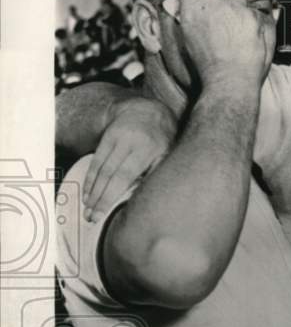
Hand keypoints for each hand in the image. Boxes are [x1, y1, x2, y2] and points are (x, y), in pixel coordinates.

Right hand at [83, 97, 176, 219]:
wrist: (149, 110)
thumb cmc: (162, 140)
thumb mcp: (167, 156)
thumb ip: (155, 175)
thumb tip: (141, 201)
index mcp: (147, 150)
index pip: (124, 176)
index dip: (110, 195)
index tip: (102, 213)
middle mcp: (129, 142)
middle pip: (109, 174)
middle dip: (98, 197)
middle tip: (90, 216)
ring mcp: (117, 138)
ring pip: (101, 168)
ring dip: (92, 189)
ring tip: (87, 207)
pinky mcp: (107, 137)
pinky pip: (97, 159)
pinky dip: (90, 177)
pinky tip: (87, 190)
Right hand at [178, 0, 275, 88]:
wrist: (230, 83)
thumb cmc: (210, 68)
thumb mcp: (190, 40)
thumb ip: (194, 17)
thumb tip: (196, 1)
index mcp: (191, 12)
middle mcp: (211, 6)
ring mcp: (235, 9)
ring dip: (242, 10)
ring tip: (242, 34)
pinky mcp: (254, 17)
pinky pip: (259, 13)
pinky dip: (259, 25)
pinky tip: (254, 41)